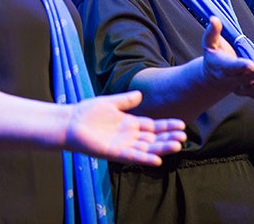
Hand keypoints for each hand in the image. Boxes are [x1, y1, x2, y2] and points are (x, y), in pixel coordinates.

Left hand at [65, 91, 186, 166]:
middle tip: (184, 137)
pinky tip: (157, 160)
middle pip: (154, 138)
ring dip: (161, 148)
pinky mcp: (113, 153)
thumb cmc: (88, 112)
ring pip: (147, 148)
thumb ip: (126, 100)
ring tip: (177, 146)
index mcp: (130, 124)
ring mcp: (122, 145)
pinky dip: (144, 158)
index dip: (167, 126)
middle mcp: (129, 136)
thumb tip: (141, 94)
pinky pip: (132, 157)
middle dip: (168, 138)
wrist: (70, 122)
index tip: (182, 125)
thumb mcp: (111, 103)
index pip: (154, 126)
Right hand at [202, 16, 253, 98]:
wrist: (210, 76)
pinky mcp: (242, 90)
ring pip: (248, 88)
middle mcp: (228, 78)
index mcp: (220, 65)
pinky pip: (250, 95)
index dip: (241, 66)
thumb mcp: (210, 42)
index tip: (251, 65)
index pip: (231, 66)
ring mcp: (235, 86)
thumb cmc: (213, 55)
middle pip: (243, 77)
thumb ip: (213, 31)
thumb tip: (214, 18)